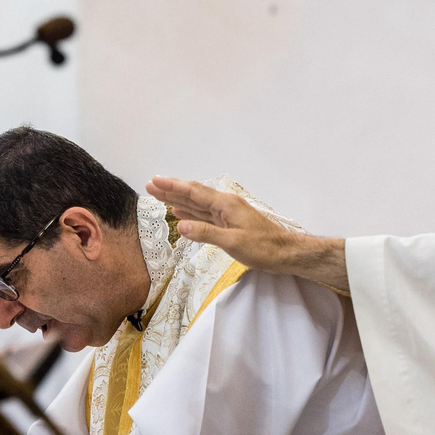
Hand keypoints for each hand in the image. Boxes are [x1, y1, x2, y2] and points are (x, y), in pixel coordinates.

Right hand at [146, 177, 348, 292]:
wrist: (285, 253)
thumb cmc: (262, 248)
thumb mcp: (233, 242)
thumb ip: (206, 233)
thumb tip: (180, 225)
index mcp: (225, 204)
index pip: (193, 192)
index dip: (173, 186)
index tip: (155, 180)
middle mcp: (224, 205)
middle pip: (193, 194)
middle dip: (171, 189)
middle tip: (150, 185)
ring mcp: (227, 214)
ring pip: (197, 204)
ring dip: (178, 199)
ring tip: (160, 196)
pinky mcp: (229, 224)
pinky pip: (204, 214)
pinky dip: (190, 212)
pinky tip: (181, 213)